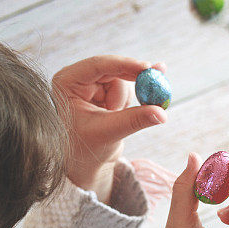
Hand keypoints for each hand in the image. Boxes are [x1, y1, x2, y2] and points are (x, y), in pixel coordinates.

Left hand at [52, 56, 167, 201]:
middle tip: (159, 76)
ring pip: (123, 79)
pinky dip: (129, 101)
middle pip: (114, 69)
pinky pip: (126, 88)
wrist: (85, 163)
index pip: (97, 65)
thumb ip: (134, 120)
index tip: (147, 68)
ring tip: (114, 117)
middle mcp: (78, 78)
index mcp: (67, 82)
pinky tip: (119, 113)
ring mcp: (91, 83)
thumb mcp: (108, 133)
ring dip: (126, 99)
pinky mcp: (104, 90)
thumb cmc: (85, 150)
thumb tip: (161, 112)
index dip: (124, 64)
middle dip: (134, 79)